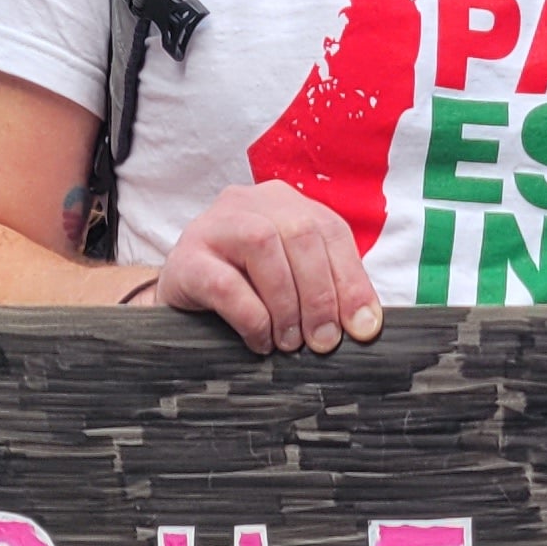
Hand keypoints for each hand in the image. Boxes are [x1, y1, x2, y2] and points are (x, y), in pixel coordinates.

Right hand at [156, 181, 379, 354]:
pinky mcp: (186, 258)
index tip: (363, 328)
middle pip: (301, 233)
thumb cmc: (242, 295)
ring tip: (288, 341)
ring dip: (286, 302)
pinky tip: (259, 339)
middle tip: (322, 342)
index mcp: (283, 204)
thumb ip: (327, 290)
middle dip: (320, 295)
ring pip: (264, 244)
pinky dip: (252, 317)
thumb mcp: (290, 284)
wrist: (181, 304)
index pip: (330, 231)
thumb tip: (365, 325)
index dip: (352, 280)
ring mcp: (214, 225)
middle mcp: (249, 203)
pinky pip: (226, 283)